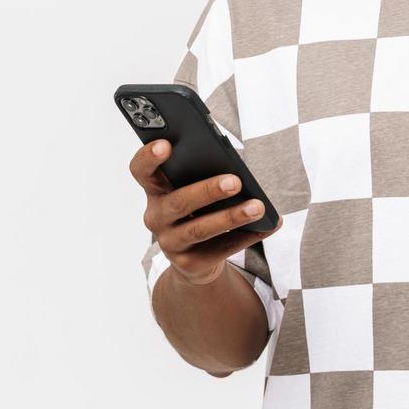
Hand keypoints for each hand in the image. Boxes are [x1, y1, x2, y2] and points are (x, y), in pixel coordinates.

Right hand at [129, 138, 281, 286]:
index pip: (141, 170)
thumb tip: (236, 169)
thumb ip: (203, 173)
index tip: (166, 144)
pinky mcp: (189, 264)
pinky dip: (247, 236)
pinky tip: (267, 225)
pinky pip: (220, 249)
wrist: (195, 259)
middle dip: (207, 191)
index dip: (149, 157)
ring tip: (258, 207)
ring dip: (231, 217)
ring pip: (200, 229)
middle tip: (235, 181)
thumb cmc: (198, 209)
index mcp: (155, 189)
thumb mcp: (193, 188)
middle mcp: (156, 216)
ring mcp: (170, 242)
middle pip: (178, 202)